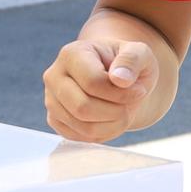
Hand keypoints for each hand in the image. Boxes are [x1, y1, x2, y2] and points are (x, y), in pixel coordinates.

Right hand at [43, 38, 161, 142]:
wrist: (115, 77)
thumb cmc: (126, 65)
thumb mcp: (139, 53)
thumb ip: (132, 60)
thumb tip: (119, 79)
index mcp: (71, 54)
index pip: (93, 83)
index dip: (121, 93)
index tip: (139, 90)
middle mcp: (54, 76)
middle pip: (83, 108)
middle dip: (115, 111)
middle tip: (130, 104)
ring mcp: (51, 100)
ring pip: (83, 127)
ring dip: (113, 124)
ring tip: (123, 111)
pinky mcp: (55, 120)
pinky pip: (81, 138)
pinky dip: (103, 134)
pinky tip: (111, 119)